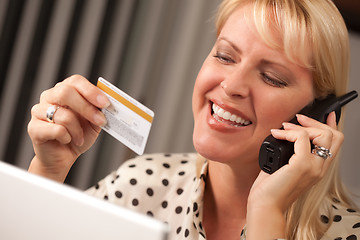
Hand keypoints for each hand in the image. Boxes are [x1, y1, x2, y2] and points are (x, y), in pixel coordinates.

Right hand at [27, 75, 109, 181]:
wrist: (63, 156)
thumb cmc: (77, 136)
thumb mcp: (94, 122)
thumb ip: (99, 111)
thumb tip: (109, 104)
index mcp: (65, 90)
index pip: (76, 81)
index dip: (91, 91)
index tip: (105, 103)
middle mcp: (50, 97)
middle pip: (65, 92)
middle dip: (87, 108)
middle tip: (100, 120)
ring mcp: (39, 111)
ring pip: (63, 115)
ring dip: (77, 130)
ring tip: (79, 138)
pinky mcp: (34, 128)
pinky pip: (56, 129)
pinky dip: (67, 137)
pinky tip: (67, 140)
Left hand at [246, 112, 343, 237]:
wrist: (266, 205)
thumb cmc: (270, 189)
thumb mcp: (283, 167)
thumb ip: (290, 153)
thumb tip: (284, 135)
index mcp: (317, 168)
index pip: (335, 143)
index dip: (332, 125)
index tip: (328, 114)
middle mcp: (320, 168)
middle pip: (333, 135)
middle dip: (316, 121)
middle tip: (298, 118)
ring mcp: (313, 167)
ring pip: (322, 134)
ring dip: (302, 126)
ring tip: (284, 128)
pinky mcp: (302, 165)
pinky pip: (301, 138)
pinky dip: (288, 133)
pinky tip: (276, 134)